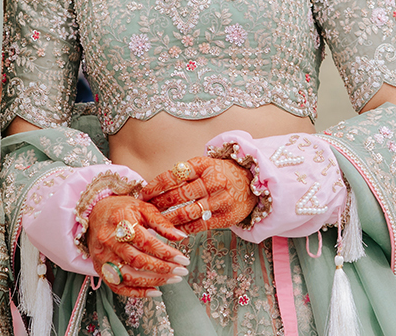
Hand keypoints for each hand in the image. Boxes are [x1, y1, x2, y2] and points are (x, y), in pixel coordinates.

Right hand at [87, 195, 188, 297]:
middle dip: (163, 268)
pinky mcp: (100, 268)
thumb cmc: (121, 209)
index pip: (146, 242)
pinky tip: (154, 291)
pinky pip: (118, 286)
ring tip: (171, 280)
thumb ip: (161, 223)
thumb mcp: (142, 208)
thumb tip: (181, 236)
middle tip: (181, 271)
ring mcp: (103, 256)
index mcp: (121, 222)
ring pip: (128, 276)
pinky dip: (136, 292)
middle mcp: (109, 240)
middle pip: (138, 260)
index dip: (166, 253)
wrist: (94, 213)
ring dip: (153, 281)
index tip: (182, 259)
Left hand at [140, 156, 256, 233]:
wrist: (253, 182)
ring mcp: (221, 199)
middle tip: (145, 210)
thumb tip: (152, 189)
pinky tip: (172, 231)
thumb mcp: (205, 166)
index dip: (155, 186)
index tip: (142, 194)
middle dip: (158, 204)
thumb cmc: (221, 174)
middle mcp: (214, 181)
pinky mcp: (227, 217)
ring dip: (168, 219)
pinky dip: (183, 229)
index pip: (174, 174)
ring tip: (155, 223)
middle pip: (179, 194)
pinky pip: (200, 225)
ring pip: (188, 212)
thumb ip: (184, 175)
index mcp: (205, 165)